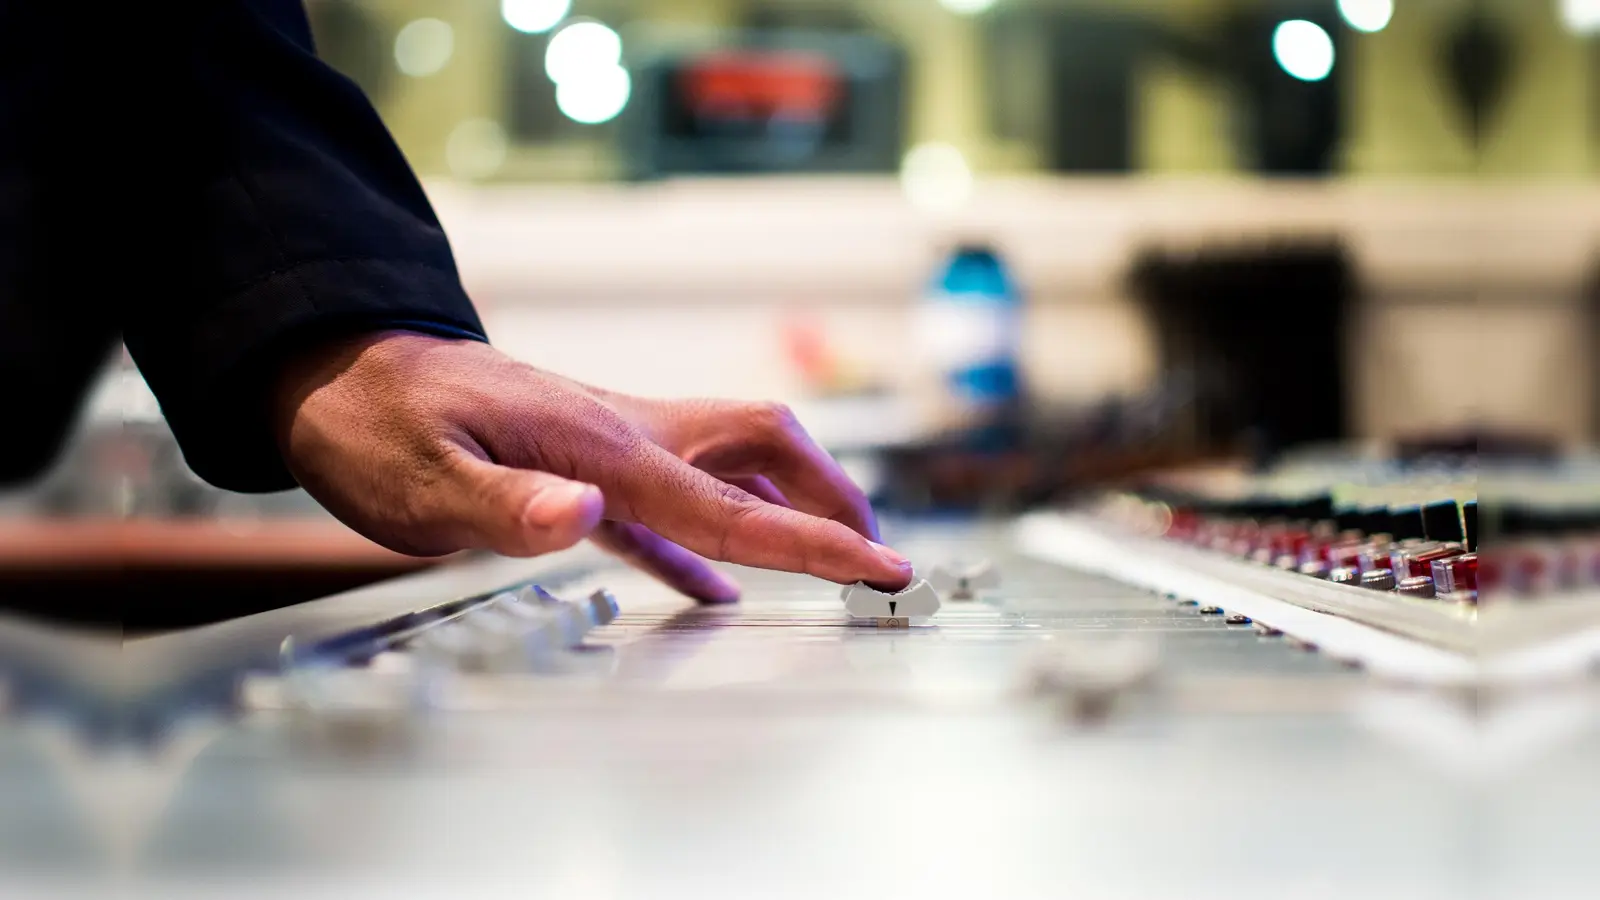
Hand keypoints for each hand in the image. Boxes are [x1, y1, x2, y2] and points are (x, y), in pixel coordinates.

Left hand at [271, 331, 911, 601]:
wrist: (336, 368)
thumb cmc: (372, 423)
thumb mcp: (418, 479)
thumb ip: (505, 504)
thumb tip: (585, 514)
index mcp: (600, 445)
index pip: (728, 505)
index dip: (811, 540)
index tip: (880, 566)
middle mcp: (622, 434)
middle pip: (761, 448)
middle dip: (829, 497)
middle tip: (875, 551)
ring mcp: (607, 444)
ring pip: (729, 463)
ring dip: (788, 503)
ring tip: (828, 552)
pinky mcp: (581, 462)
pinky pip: (670, 502)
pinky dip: (710, 541)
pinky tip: (715, 582)